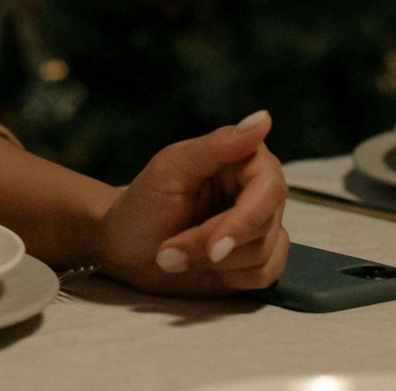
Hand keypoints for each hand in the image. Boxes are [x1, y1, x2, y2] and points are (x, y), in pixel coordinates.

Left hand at [92, 110, 288, 296]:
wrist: (127, 248)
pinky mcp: (257, 257)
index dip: (243, 221)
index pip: (269, 188)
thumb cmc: (143, 203)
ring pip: (265, 254)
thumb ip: (218, 146)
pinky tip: (202, 267)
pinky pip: (267, 275)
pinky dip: (231, 278)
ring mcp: (261, 225)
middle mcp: (260, 190)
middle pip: (264, 226)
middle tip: (169, 253)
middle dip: (213, 246)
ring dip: (214, 265)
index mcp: (244, 158)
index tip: (213, 248)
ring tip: (173, 255)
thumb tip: (263, 118)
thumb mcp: (172, 169)